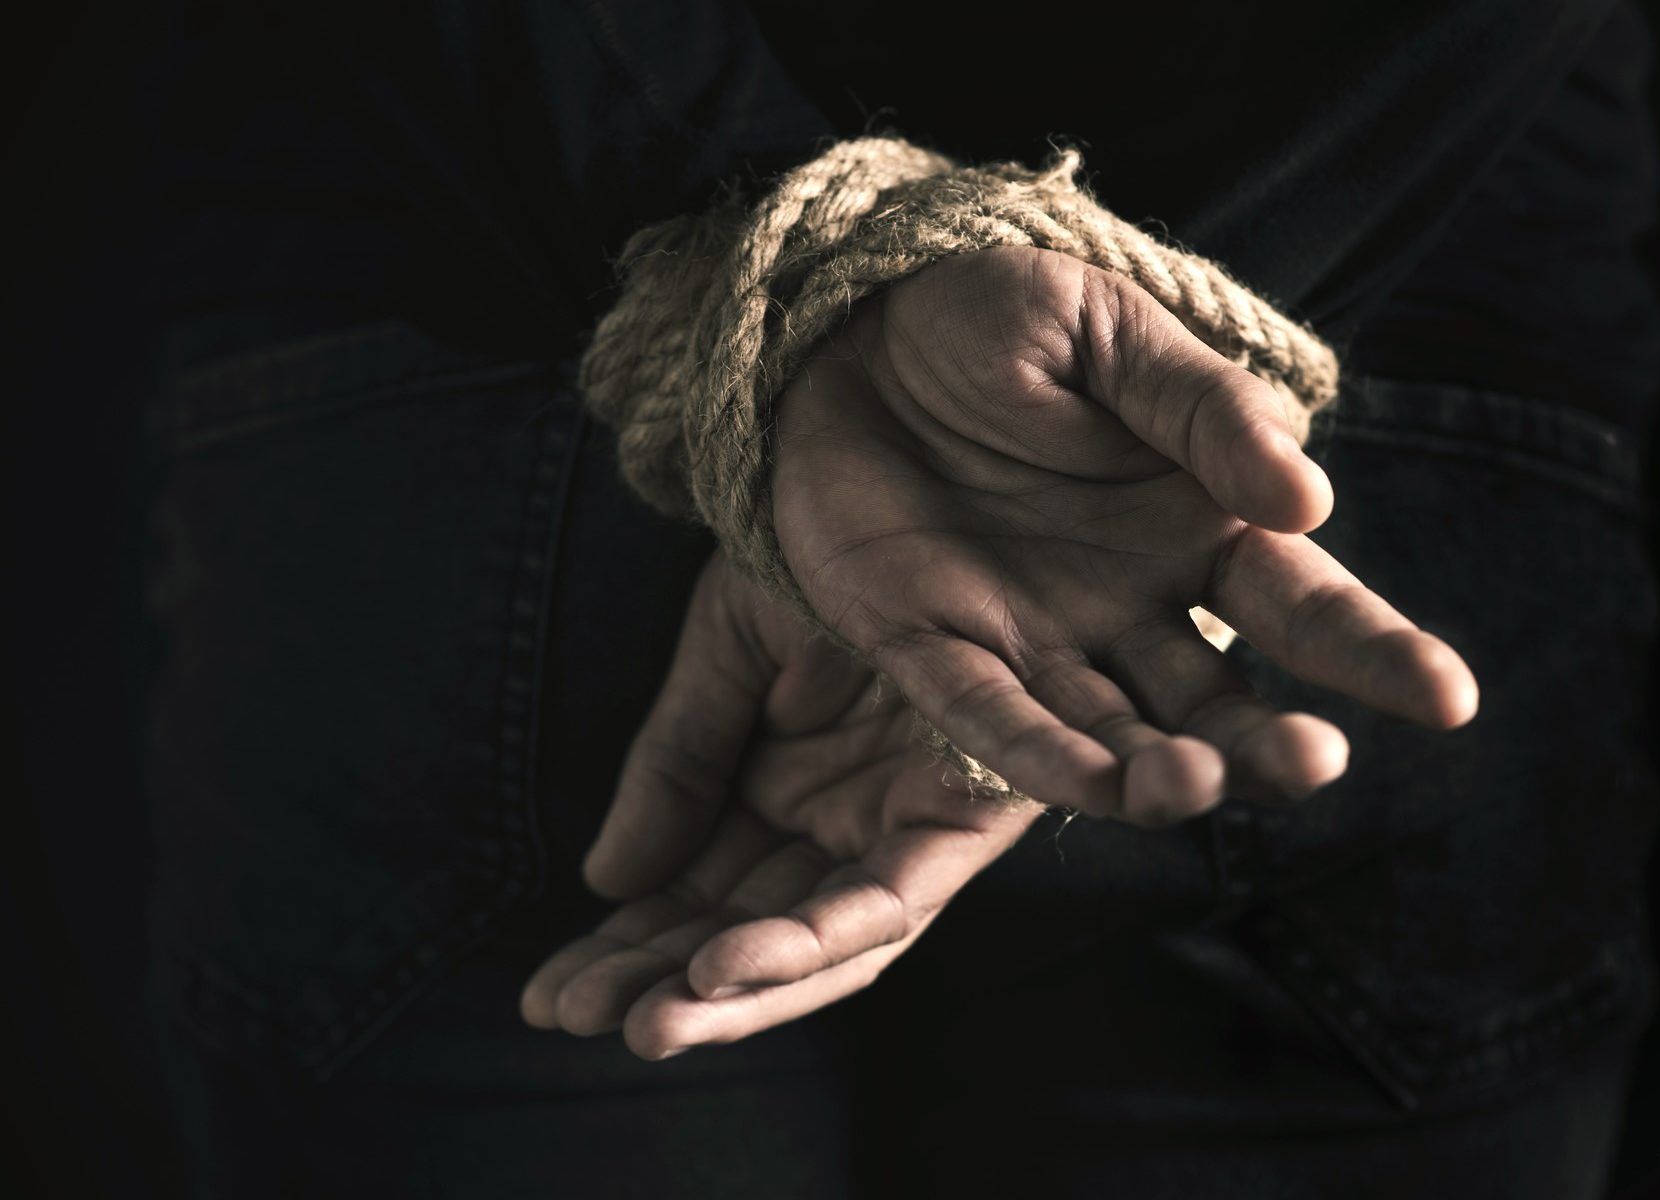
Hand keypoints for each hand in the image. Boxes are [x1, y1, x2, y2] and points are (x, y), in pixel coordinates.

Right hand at [520, 554, 1038, 1058]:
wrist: (914, 462)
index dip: (626, 950)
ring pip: (820, 945)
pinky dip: (812, 940)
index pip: (698, 898)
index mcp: (787, 790)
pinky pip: (891, 901)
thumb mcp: (725, 655)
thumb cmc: (828, 551)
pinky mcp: (969, 819)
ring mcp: (906, 828)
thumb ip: (677, 765)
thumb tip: (605, 882)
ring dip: (735, 994)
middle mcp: (847, 825)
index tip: (546, 994)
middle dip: (662, 984)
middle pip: (750, 935)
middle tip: (568, 1015)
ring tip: (643, 1024)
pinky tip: (722, 966)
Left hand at [771, 246, 1476, 822]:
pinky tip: (1100, 787)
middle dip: (1268, 742)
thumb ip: (1207, 411)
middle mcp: (1130, 603)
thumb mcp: (1112, 335)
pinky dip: (1042, 758)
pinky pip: (991, 721)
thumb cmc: (1001, 315)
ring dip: (1159, 771)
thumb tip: (1310, 497)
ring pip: (1115, 733)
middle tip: (1317, 763)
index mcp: (1198, 523)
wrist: (850, 314)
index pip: (1304, 603)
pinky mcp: (933, 648)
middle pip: (1219, 699)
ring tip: (1196, 785)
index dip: (1374, 653)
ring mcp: (1034, 636)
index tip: (1449, 700)